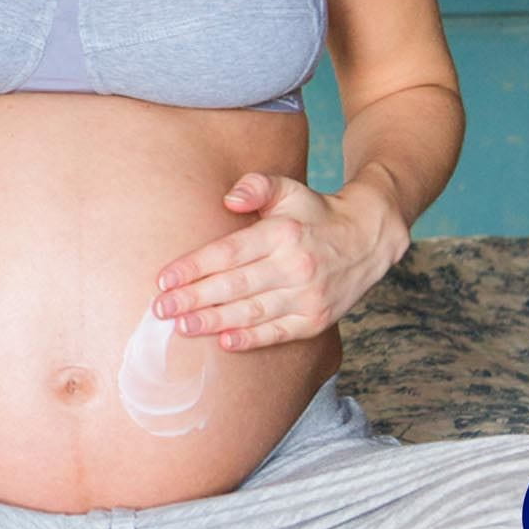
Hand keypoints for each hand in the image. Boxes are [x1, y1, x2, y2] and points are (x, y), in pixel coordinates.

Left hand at [151, 174, 408, 351]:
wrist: (367, 239)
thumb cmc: (313, 213)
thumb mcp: (288, 189)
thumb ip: (257, 186)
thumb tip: (229, 198)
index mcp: (282, 234)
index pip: (229, 253)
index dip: (194, 267)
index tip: (164, 279)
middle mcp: (296, 266)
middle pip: (234, 286)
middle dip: (193, 299)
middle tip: (161, 309)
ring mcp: (308, 296)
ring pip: (252, 312)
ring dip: (213, 322)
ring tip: (181, 327)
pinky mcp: (316, 320)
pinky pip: (278, 333)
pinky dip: (251, 339)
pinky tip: (223, 342)